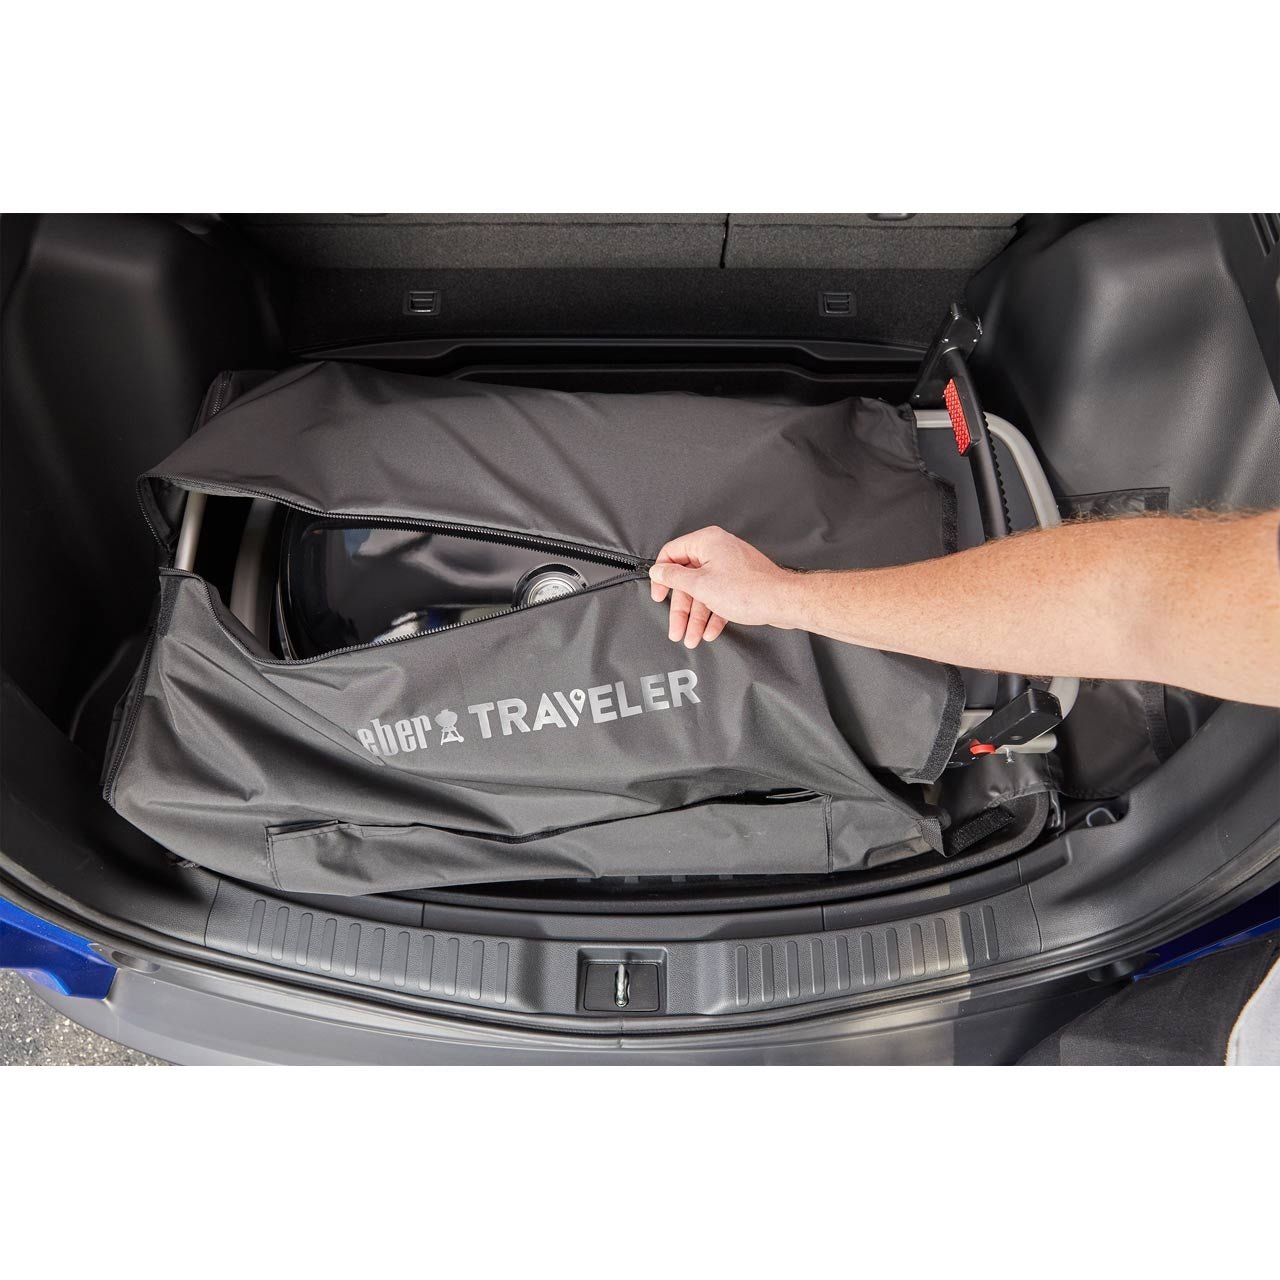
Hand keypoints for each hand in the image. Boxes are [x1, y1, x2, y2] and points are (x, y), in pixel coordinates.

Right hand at [648, 526, 800, 646]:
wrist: (783, 602)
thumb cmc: (749, 590)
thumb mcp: (701, 586)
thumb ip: (674, 578)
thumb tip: (658, 571)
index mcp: (706, 542)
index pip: (671, 554)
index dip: (661, 577)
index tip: (659, 595)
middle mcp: (717, 550)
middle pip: (687, 580)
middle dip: (682, 610)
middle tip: (676, 629)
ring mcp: (730, 567)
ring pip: (704, 593)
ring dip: (696, 618)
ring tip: (692, 638)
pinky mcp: (740, 582)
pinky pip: (719, 597)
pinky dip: (712, 615)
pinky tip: (709, 632)